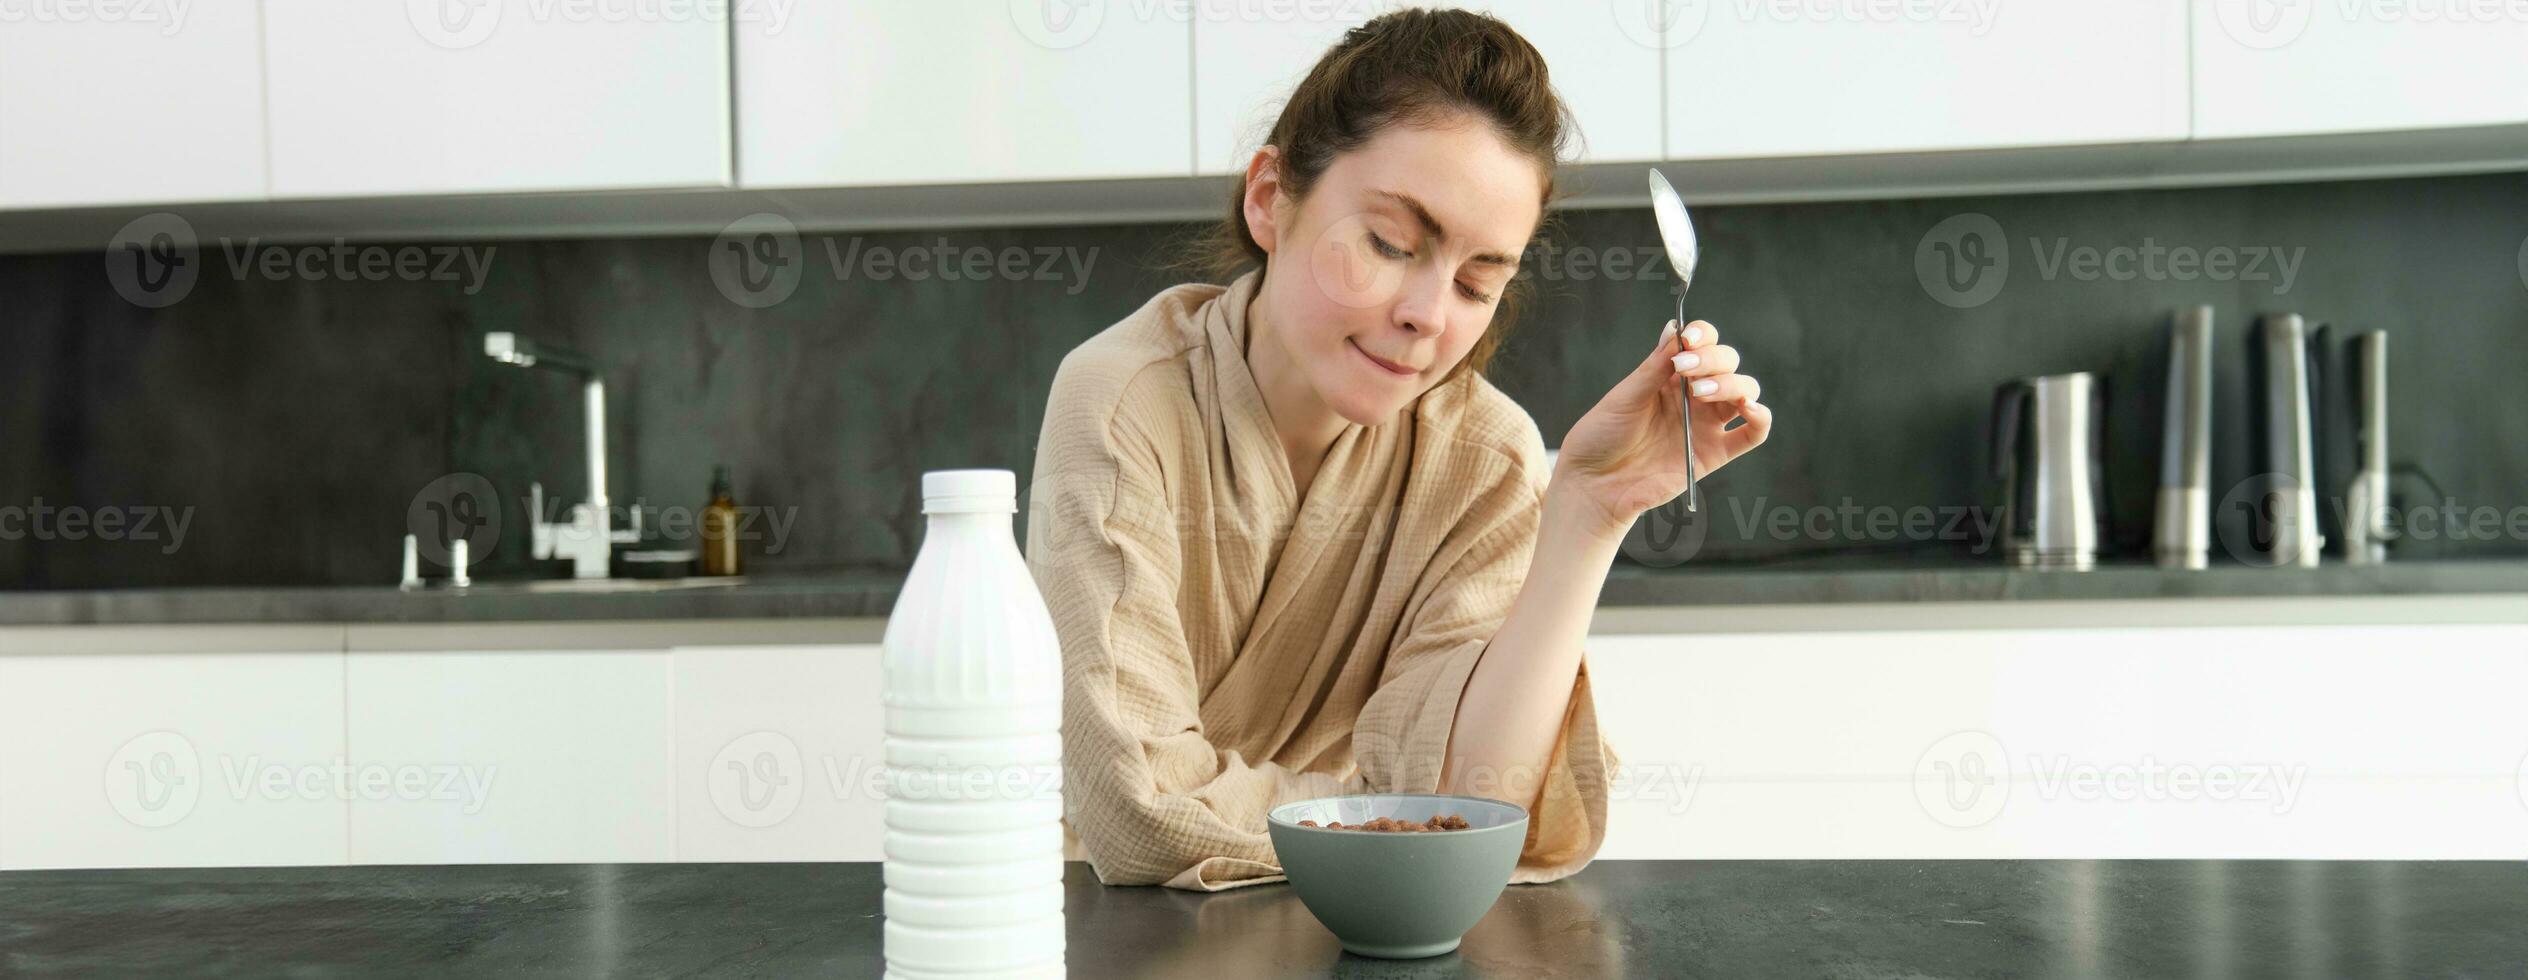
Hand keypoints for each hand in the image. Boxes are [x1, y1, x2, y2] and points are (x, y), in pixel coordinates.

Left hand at [1550, 319, 1772, 536]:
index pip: (1702, 344)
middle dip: (1713, 360)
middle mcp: (1693, 395)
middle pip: (1727, 363)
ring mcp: (1706, 424)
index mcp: (1670, 376)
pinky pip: (1753, 434)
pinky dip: (1760, 417)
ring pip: (1744, 391)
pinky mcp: (1715, 453)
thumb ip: (1654, 367)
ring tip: (1701, 393)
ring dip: (1732, 384)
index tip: (1689, 340)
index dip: (1702, 336)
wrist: (1595, 483)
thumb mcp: (1625, 396)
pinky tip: (1747, 408)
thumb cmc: (1602, 436)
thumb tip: (1675, 328)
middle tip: (1686, 369)